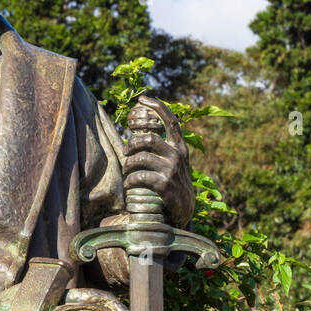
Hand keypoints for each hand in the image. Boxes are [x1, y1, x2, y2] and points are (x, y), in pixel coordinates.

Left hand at [122, 98, 194, 229]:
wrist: (185, 212)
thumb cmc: (174, 186)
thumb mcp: (176, 165)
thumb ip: (165, 151)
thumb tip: (142, 139)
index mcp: (180, 147)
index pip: (171, 120)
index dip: (156, 106)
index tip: (142, 98)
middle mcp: (178, 155)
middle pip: (149, 138)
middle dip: (131, 144)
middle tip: (126, 153)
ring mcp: (172, 169)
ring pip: (142, 157)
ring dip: (128, 164)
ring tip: (126, 172)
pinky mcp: (165, 184)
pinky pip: (140, 176)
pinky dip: (130, 180)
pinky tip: (129, 186)